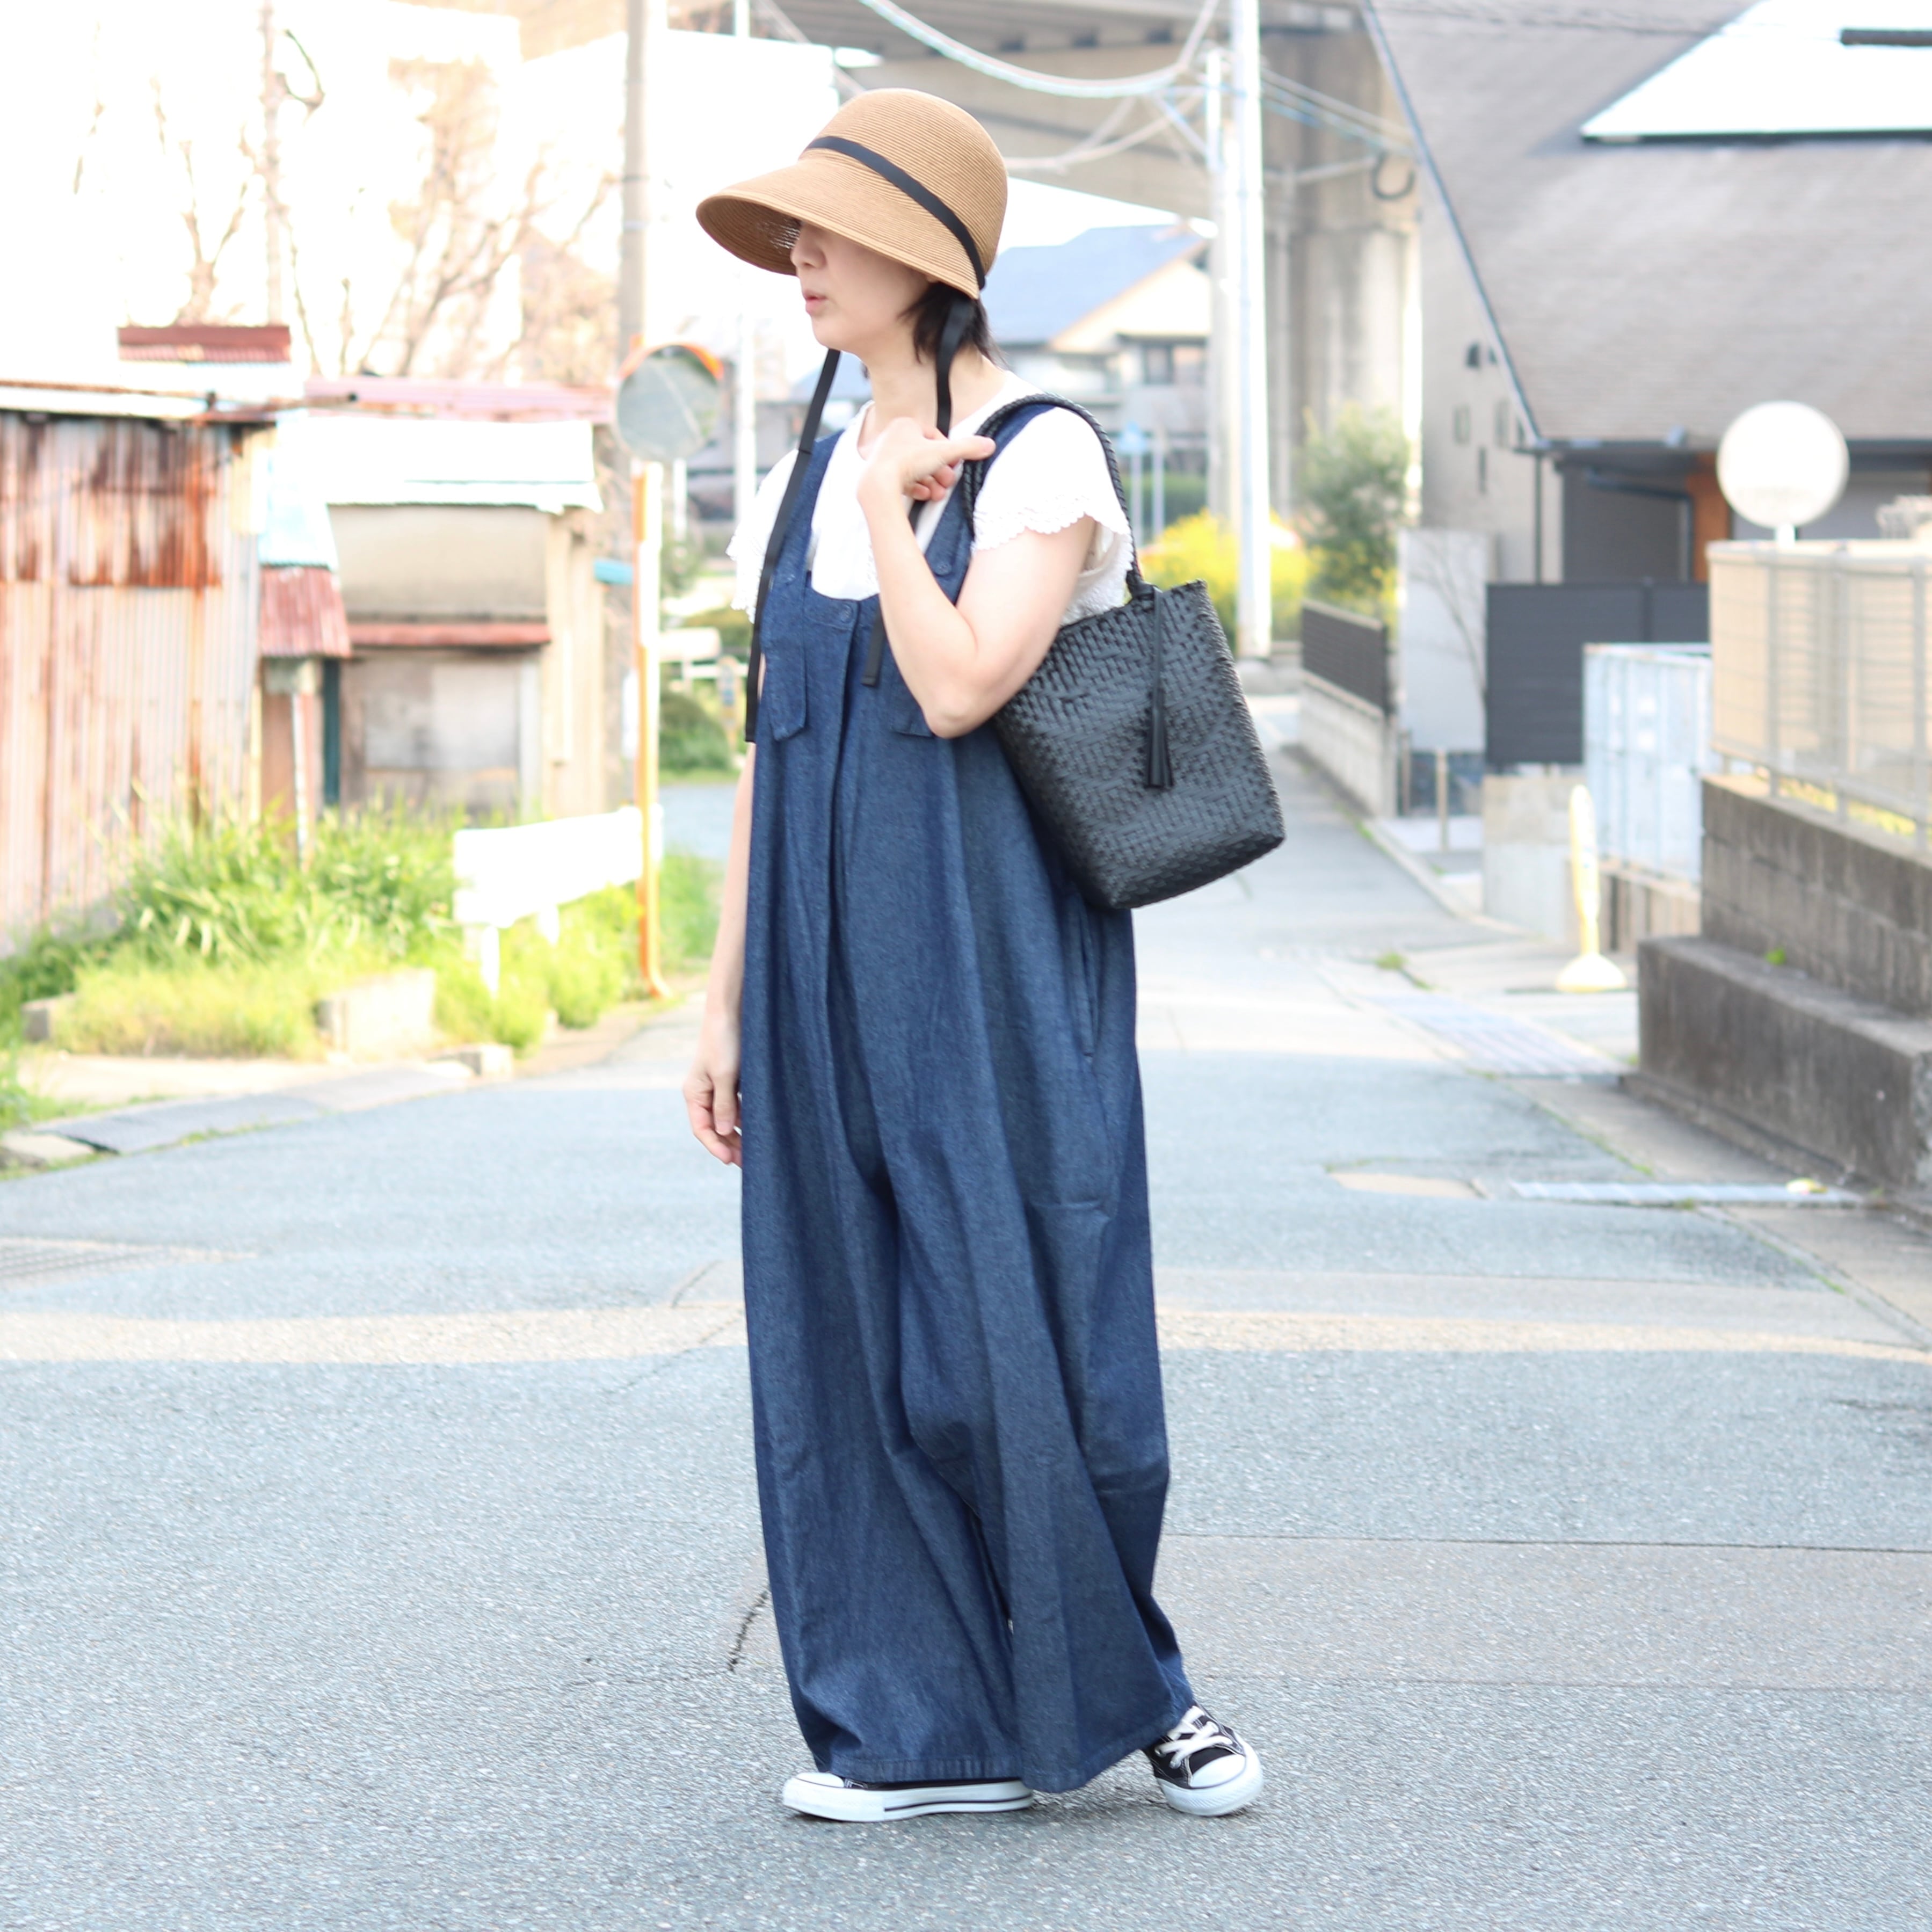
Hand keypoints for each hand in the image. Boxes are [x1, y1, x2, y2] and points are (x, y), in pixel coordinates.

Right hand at [683, 1011, 742, 1166]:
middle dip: (729, 1145)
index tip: (730, 1160)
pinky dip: (746, 1118)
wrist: (732, 1012)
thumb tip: (721, 1132)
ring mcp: (718, 1088)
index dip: (715, 1146)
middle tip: (748, 1163)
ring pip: (727, 1119)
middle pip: (714, 1128)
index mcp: (694, 1093)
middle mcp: (704, 1093)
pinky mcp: (732, 1081)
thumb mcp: (725, 1075)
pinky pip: (737, 1106)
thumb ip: (724, 1104)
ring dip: (738, 1134)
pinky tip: (758, 1129)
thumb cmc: (725, 1041)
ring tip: (755, 1151)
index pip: (702, 1128)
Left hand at [858, 418, 996, 508]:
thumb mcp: (944, 452)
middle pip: (924, 455)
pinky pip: (902, 481)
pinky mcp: (880, 476)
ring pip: (914, 470)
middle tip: (949, 483)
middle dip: (940, 471)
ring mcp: (884, 457)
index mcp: (905, 424)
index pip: (933, 436)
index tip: (954, 464)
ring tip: (939, 494)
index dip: (947, 451)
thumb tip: (990, 444)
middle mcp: (892, 438)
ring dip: (931, 482)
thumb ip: (967, 448)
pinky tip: (926, 496)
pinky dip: (916, 488)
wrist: (878, 483)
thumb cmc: (907, 461)